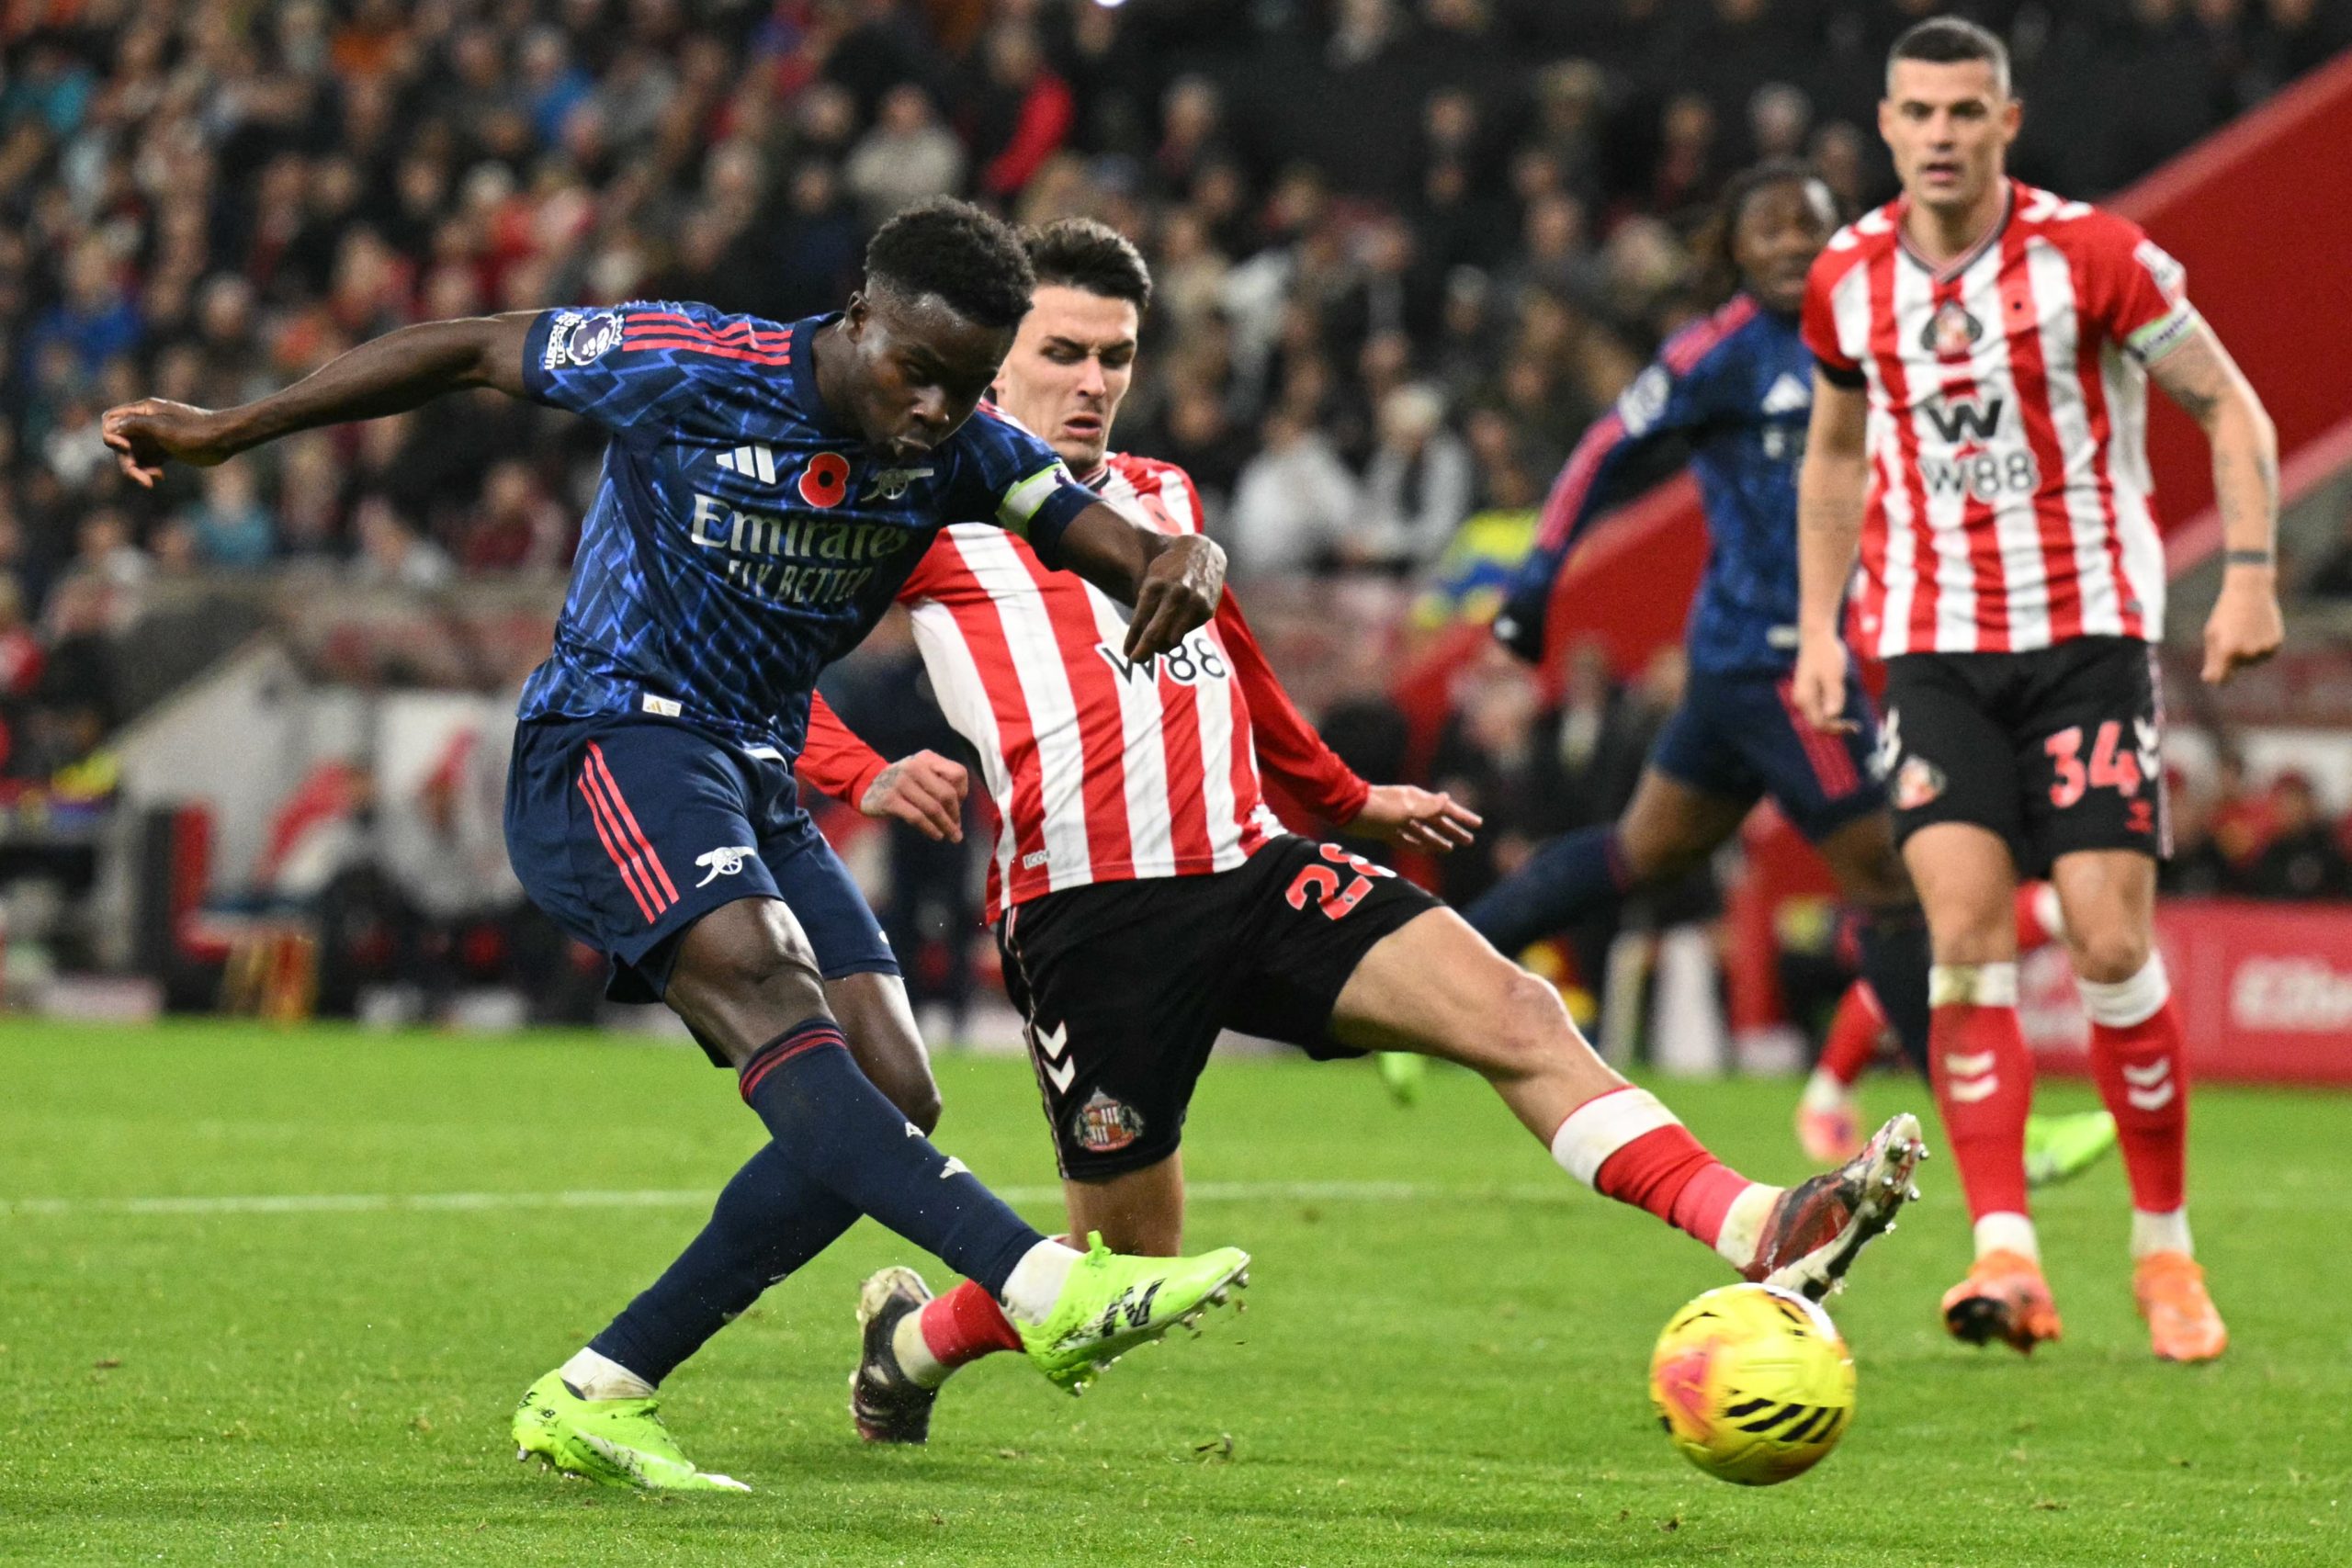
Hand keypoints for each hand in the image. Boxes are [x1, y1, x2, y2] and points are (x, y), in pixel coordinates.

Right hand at [101, 399, 237, 487]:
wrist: (226, 439)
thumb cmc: (196, 431)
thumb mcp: (164, 428)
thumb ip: (136, 426)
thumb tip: (109, 428)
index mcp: (142, 411)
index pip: (110, 421)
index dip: (111, 435)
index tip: (124, 448)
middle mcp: (145, 423)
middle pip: (119, 443)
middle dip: (126, 461)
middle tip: (142, 478)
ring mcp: (154, 437)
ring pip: (132, 455)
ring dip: (137, 469)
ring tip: (152, 480)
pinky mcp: (165, 450)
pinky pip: (146, 461)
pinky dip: (147, 470)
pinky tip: (159, 477)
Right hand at [858, 750, 967, 841]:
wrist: (866, 781)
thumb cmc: (902, 781)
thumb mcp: (922, 772)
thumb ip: (941, 784)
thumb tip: (957, 813)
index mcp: (927, 759)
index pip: (958, 774)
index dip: (963, 792)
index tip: (959, 806)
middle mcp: (915, 767)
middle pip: (946, 794)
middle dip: (955, 814)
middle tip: (957, 829)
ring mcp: (901, 783)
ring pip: (933, 808)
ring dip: (946, 826)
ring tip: (952, 836)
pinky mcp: (890, 800)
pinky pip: (917, 818)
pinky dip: (930, 829)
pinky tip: (936, 835)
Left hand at [1124, 534, 1224, 661]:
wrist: (1202, 553)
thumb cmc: (1169, 570)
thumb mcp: (1152, 581)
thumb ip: (1145, 609)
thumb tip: (1136, 643)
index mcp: (1156, 586)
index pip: (1140, 621)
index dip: (1133, 640)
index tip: (1127, 654)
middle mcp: (1175, 595)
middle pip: (1155, 634)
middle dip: (1143, 651)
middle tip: (1135, 660)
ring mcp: (1193, 604)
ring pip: (1173, 639)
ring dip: (1162, 646)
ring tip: (1156, 646)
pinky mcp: (1206, 611)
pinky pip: (1187, 632)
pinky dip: (1177, 634)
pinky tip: (1174, 628)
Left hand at [1348, 784, 1481, 854]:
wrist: (1346, 808)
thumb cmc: (1377, 807)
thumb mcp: (1405, 808)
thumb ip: (1427, 807)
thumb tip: (1448, 799)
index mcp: (1417, 799)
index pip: (1446, 809)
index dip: (1462, 817)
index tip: (1478, 825)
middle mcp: (1409, 808)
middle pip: (1437, 822)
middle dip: (1453, 830)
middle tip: (1469, 841)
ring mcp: (1398, 820)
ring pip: (1423, 832)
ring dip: (1438, 839)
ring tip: (1451, 848)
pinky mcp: (1386, 830)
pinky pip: (1407, 840)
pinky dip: (1418, 845)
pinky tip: (1426, 851)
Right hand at [1791, 628, 1852, 732]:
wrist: (1817, 638)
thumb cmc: (1826, 654)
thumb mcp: (1834, 675)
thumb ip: (1833, 695)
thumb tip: (1832, 715)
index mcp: (1805, 698)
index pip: (1820, 724)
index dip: (1837, 729)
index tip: (1855, 727)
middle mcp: (1801, 700)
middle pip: (1818, 724)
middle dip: (1836, 727)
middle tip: (1856, 727)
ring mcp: (1803, 697)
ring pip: (1818, 718)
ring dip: (1834, 722)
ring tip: (1852, 722)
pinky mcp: (1809, 692)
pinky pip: (1819, 710)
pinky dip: (1831, 713)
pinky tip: (1842, 709)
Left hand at [2201, 569, 2283, 684]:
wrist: (2250, 591)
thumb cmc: (2226, 613)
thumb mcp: (2212, 634)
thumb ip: (2213, 660)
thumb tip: (2210, 681)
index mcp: (2227, 651)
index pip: (2222, 679)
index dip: (2218, 678)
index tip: (2215, 674)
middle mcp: (2247, 653)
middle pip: (2237, 668)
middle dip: (2232, 656)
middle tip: (2232, 633)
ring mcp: (2263, 650)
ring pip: (2252, 662)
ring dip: (2247, 652)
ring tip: (2245, 630)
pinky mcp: (2275, 645)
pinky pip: (2265, 654)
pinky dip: (2260, 647)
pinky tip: (2256, 630)